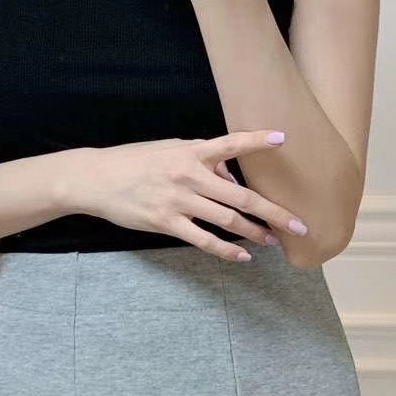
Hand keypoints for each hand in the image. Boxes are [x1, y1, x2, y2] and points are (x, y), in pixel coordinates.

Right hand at [67, 130, 309, 261]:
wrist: (96, 179)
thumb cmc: (133, 161)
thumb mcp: (168, 148)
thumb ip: (201, 157)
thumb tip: (230, 175)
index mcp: (191, 151)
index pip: (231, 143)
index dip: (258, 140)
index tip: (284, 139)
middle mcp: (189, 175)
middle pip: (241, 196)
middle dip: (273, 212)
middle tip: (299, 225)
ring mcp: (179, 201)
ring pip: (227, 220)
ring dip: (255, 233)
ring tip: (274, 242)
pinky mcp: (166, 222)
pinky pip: (204, 240)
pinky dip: (226, 250)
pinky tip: (243, 256)